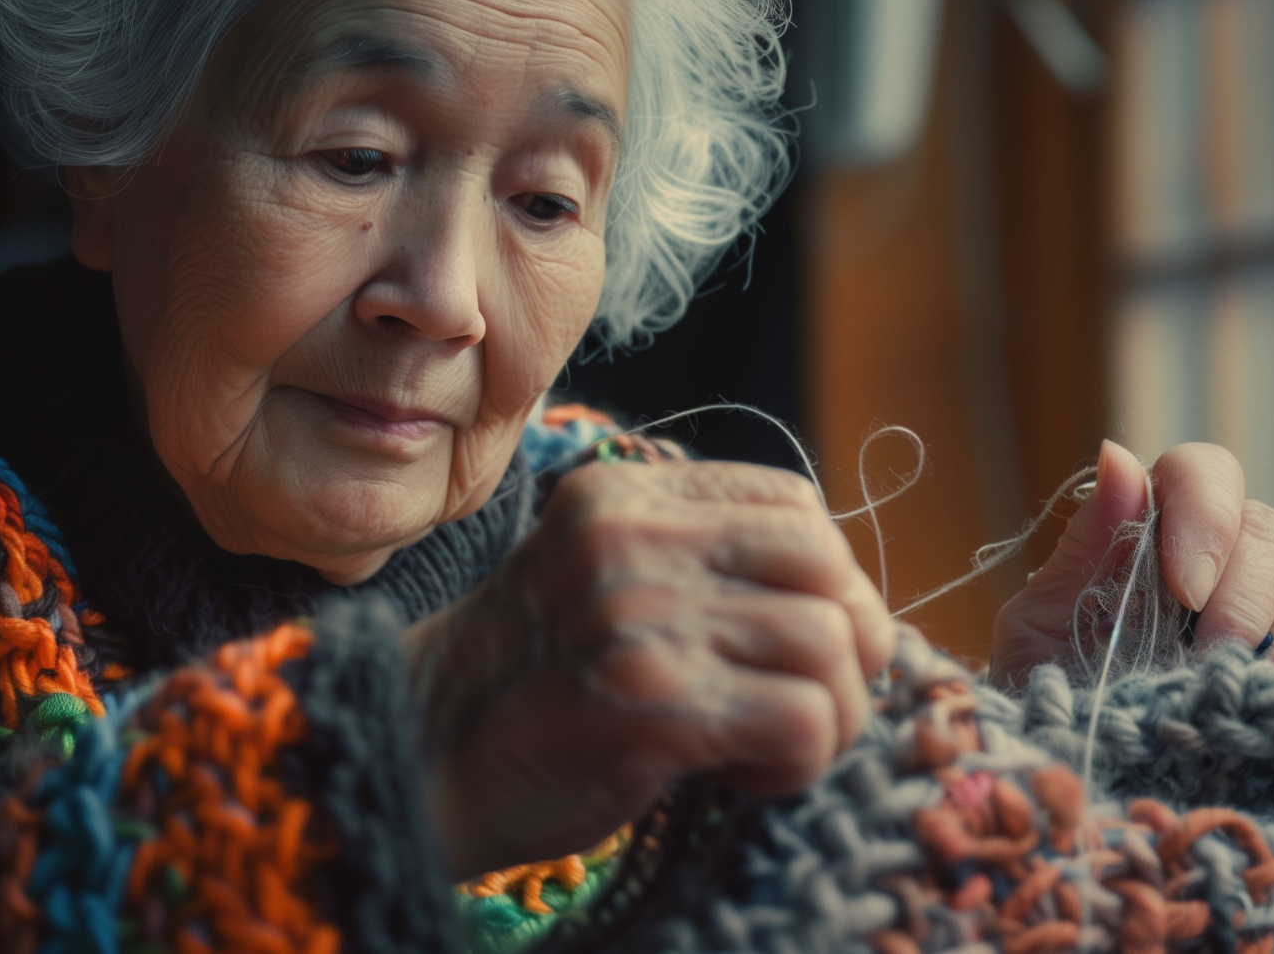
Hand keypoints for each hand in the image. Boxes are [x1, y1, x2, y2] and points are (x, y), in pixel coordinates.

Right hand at [406, 460, 894, 878]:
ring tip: (763, 749)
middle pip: (826, 565)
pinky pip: (804, 720)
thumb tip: (856, 609)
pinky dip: (799, 764)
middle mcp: (630, 538)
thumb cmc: (531, 693)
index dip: (830, 580)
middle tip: (811, 703)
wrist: (417, 766)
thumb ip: (702, 566)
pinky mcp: (648, 702)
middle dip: (851, 646)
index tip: (805, 643)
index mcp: (624, 496)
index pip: (795, 504)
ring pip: (830, 645)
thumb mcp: (605, 586)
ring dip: (830, 718)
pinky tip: (738, 778)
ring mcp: (636, 615)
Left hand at [991, 440, 1273, 690]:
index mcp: (1155, 536)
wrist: (1079, 794)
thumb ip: (1084, 547)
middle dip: (1241, 593)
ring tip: (1236, 693)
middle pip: (1267, 532)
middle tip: (1209, 656)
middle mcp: (1224, 568)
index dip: (1204, 513)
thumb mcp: (1042, 627)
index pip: (1200, 475)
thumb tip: (1119, 456)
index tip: (1185, 585)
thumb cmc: (1050, 703)